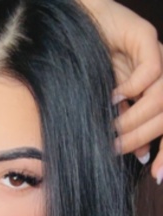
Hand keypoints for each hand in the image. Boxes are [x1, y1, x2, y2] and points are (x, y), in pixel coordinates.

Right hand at [81, 0, 162, 182]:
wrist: (75, 25)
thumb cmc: (89, 65)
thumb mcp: (109, 103)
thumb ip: (125, 124)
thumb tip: (140, 155)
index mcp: (156, 92)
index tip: (156, 175)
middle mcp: (162, 75)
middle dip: (144, 136)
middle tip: (118, 148)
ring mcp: (157, 55)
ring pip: (162, 95)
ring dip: (137, 118)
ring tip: (113, 127)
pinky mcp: (146, 37)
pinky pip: (152, 69)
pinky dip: (134, 87)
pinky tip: (114, 96)